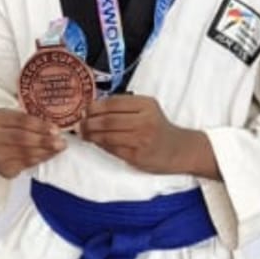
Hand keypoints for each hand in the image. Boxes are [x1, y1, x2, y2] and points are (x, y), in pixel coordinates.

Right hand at [0, 107, 64, 177]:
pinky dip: (39, 159)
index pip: (20, 121)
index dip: (39, 125)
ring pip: (25, 153)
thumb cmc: (6, 129)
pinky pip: (25, 164)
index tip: (55, 129)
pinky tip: (48, 155)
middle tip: (61, 142)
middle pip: (22, 138)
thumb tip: (54, 129)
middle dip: (44, 141)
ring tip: (58, 149)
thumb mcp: (13, 118)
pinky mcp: (1, 168)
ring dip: (45, 151)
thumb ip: (29, 121)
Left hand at [78, 95, 204, 174]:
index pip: (113, 103)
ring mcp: (142, 139)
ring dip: (91, 135)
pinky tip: (96, 142)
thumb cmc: (157, 128)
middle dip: (89, 123)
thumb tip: (92, 108)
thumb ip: (125, 107)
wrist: (178, 149)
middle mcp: (145, 120)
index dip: (94, 107)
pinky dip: (100, 145)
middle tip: (80, 125)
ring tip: (85, 134)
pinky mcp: (137, 155)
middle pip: (107, 120)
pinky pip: (112, 149)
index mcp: (146, 105)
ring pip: (107, 135)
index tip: (84, 110)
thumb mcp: (147, 110)